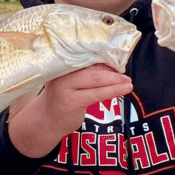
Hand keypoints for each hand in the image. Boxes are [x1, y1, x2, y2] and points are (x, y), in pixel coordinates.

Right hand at [8, 63, 132, 157]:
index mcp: (60, 62)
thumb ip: (85, 69)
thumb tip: (112, 61)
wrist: (46, 119)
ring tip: (128, 81)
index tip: (118, 56)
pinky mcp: (71, 102)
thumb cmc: (62, 96)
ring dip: (116, 80)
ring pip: (96, 79)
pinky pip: (97, 94)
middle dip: (112, 68)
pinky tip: (124, 89)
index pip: (86, 54)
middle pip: (92, 66)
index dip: (104, 54)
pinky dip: (113, 91)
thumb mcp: (69, 79)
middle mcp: (60, 72)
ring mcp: (64, 87)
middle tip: (125, 71)